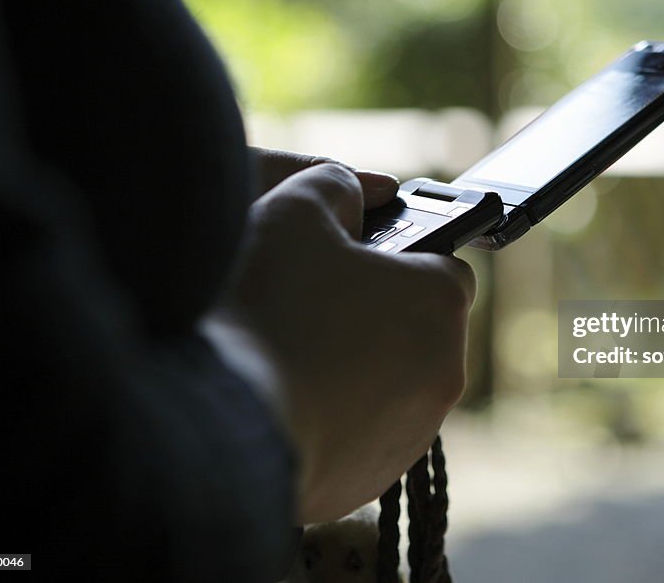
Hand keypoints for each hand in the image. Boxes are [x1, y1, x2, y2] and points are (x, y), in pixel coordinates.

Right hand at [210, 155, 474, 522]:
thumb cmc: (266, 311)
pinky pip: (361, 433)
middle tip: (308, 306)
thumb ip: (334, 185)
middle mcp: (444, 370)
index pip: (441, 263)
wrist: (219, 428)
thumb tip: (348, 191)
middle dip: (372, 312)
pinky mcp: (374, 476)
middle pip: (415, 326)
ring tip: (287, 356)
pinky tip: (282, 401)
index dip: (396, 255)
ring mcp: (413, 432)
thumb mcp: (294, 212)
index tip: (353, 260)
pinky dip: (332, 417)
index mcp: (439, 300)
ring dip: (353, 367)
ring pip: (390, 383)